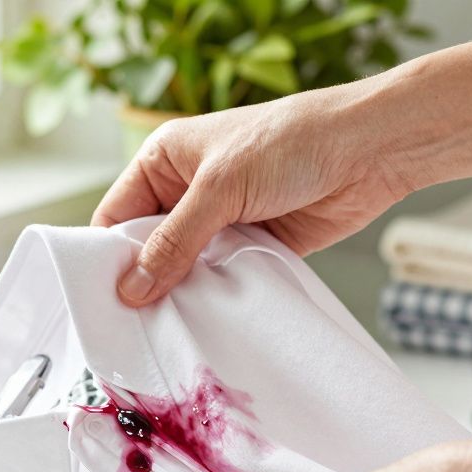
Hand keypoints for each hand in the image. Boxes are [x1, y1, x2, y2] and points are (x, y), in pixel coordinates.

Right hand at [92, 86, 414, 306]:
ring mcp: (221, 221)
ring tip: (167, 329)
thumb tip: (132, 288)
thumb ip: (174, 241)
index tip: (103, 299)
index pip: (116, 217)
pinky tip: (208, 321)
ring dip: (183, 294)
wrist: (368, 152)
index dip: (107, 257)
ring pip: (184, 270)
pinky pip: (221, 281)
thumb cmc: (292, 142)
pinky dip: (216, 299)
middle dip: (145, 282)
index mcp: (164, 162)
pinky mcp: (253, 246)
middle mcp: (187, 192)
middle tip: (133, 324)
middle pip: (148, 249)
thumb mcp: (219, 188)